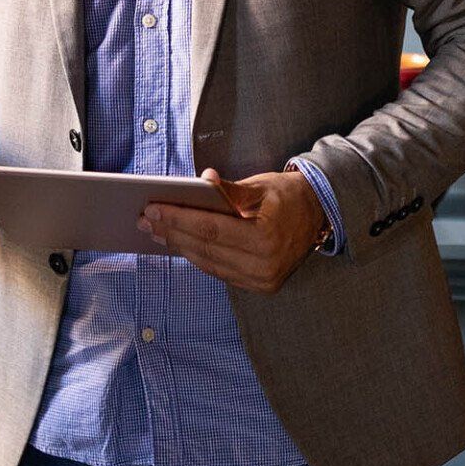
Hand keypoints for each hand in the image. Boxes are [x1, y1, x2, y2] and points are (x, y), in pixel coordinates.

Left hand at [136, 168, 325, 294]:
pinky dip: (197, 257)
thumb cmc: (286, 196)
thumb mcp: (260, 185)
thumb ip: (229, 188)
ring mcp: (263, 280)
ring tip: (155, 231)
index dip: (178, 219)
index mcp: (266, 239)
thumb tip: (202, 179)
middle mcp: (265, 266)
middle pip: (206, 249)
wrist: (319, 216)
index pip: (211, 229)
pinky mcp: (260, 286)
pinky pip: (220, 271)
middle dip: (172, 233)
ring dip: (179, 247)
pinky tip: (179, 243)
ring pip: (209, 263)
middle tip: (144, 220)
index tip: (152, 209)